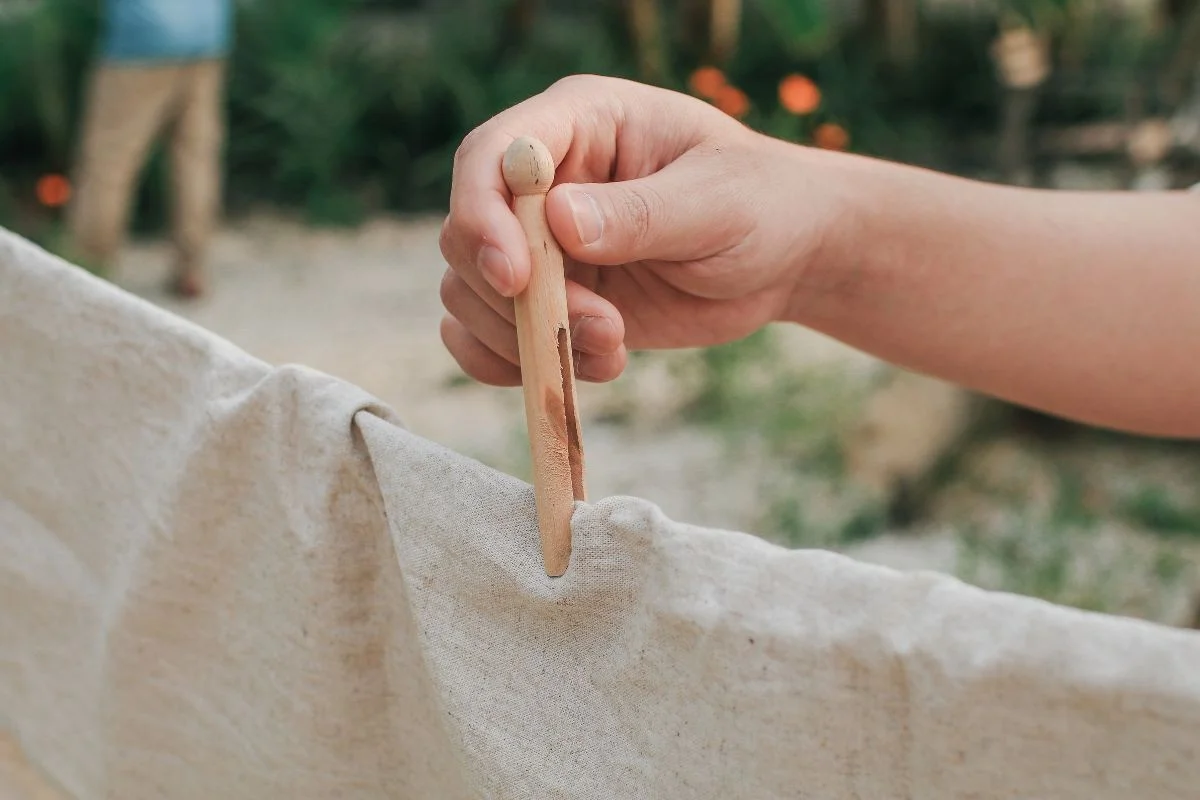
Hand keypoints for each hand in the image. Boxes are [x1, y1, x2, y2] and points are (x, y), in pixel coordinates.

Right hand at [438, 74, 847, 385]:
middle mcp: (543, 182)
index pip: (490, 156)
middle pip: (466, 234)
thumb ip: (641, 213)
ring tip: (614, 349)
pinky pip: (487, 337)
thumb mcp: (717, 201)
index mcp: (580, 124)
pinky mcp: (550, 300)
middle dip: (519, 296)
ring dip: (527, 339)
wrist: (784, 257)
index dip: (483, 215)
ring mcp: (541, 244)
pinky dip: (515, 364)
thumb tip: (559, 223)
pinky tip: (582, 370)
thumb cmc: (761, 204)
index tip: (516, 278)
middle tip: (603, 327)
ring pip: (470, 293)